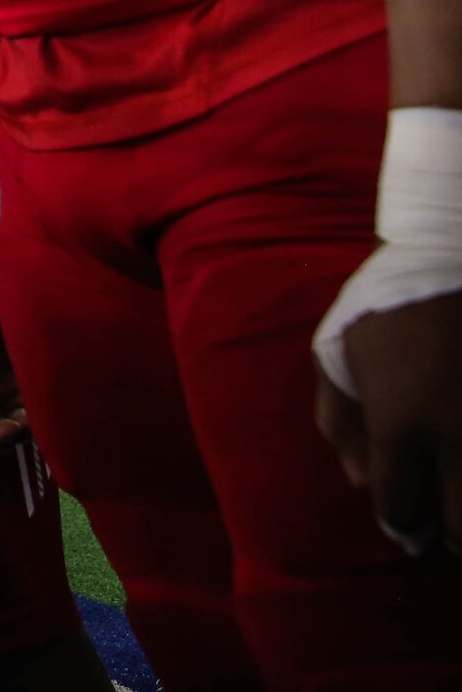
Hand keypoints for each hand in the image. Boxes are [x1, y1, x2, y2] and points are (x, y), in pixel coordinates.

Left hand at [315, 289, 461, 555]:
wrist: (454, 252)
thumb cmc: (389, 304)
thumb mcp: (339, 352)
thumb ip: (341, 423)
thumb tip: (361, 484)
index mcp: (402, 423)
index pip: (402, 509)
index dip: (402, 524)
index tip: (407, 521)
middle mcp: (460, 435)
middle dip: (454, 537)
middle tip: (449, 526)